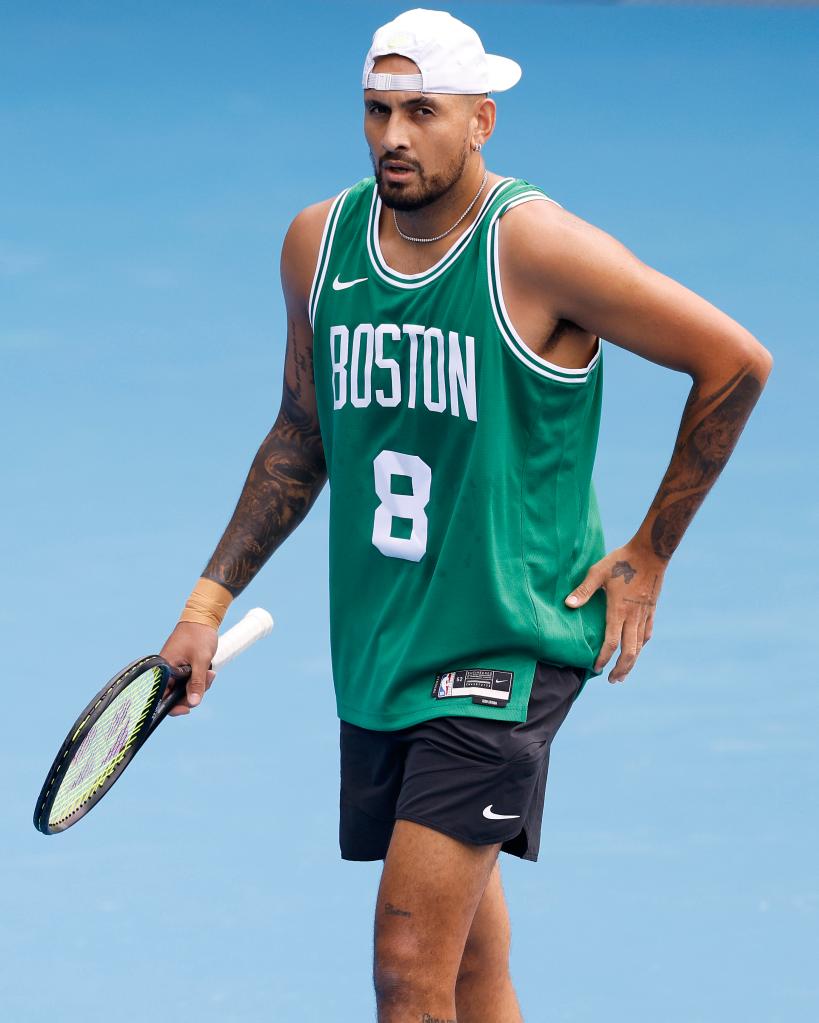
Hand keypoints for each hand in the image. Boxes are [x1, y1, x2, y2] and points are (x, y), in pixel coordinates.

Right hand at [158, 621, 218, 714]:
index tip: (187, 709)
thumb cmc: (199, 636)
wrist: (203, 617)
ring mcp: (174, 668)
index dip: (173, 706)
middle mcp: (166, 670)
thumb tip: (193, 703)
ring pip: (184, 688)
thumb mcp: (201, 661)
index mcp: (164, 668)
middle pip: (175, 695)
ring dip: (199, 685)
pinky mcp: (181, 667)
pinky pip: (189, 680)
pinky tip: (209, 672)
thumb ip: (197, 682)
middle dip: (193, 693)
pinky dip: (199, 679)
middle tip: (208, 680)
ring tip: (211, 672)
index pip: (162, 696)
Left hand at [564, 541, 665, 683]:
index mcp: (618, 609)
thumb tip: (568, 604)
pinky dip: (641, 645)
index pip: (611, 642)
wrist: (651, 552)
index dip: (604, 658)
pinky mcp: (652, 609)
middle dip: (621, 669)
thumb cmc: (621, 560)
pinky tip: (637, 649)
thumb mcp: (598, 572)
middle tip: (613, 680)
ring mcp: (644, 614)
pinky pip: (647, 632)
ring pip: (640, 645)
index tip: (596, 668)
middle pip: (630, 651)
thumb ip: (584, 590)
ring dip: (632, 662)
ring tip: (624, 673)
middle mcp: (633, 616)